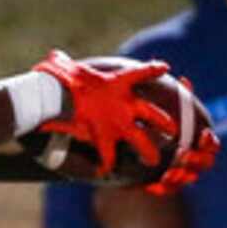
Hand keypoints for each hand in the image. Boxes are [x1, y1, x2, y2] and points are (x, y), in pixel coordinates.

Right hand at [34, 50, 178, 179]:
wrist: (60, 97)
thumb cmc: (62, 79)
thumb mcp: (66, 67)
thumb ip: (64, 63)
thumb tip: (53, 56)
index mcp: (118, 83)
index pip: (141, 73)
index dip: (153, 70)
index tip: (164, 67)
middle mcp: (124, 104)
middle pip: (152, 114)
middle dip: (164, 123)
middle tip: (173, 131)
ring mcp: (118, 123)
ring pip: (141, 140)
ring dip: (148, 152)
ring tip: (153, 162)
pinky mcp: (105, 137)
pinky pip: (108, 156)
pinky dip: (104, 165)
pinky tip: (102, 172)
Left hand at [147, 90, 220, 195]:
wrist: (131, 135)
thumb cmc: (155, 116)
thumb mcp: (163, 103)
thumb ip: (176, 96)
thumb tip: (184, 80)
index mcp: (198, 141)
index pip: (212, 144)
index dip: (209, 141)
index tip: (202, 135)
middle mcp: (193, 158)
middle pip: (205, 164)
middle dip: (197, 160)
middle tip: (183, 155)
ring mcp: (180, 171)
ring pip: (187, 179)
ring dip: (181, 177)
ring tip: (169, 173)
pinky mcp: (163, 182)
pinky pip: (167, 190)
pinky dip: (163, 188)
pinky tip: (154, 185)